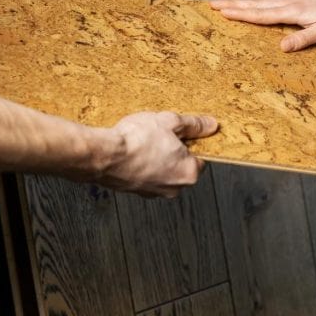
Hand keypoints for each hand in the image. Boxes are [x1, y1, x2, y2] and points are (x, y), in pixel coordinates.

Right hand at [94, 111, 217, 197]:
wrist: (104, 155)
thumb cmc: (137, 140)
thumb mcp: (170, 122)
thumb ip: (194, 125)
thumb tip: (210, 125)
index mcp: (189, 173)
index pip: (201, 157)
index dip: (191, 142)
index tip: (180, 133)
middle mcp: (175, 188)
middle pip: (182, 165)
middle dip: (174, 150)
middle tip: (161, 134)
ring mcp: (154, 192)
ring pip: (163, 171)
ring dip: (157, 157)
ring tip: (144, 140)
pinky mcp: (136, 192)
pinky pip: (146, 175)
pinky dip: (142, 164)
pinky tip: (133, 150)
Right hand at [210, 0, 315, 51]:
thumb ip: (303, 39)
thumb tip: (281, 48)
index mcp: (292, 11)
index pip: (261, 14)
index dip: (240, 14)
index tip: (221, 11)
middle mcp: (288, 3)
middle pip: (255, 4)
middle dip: (233, 3)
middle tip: (211, 3)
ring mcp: (291, 1)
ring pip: (260, 0)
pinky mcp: (295, 1)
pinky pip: (268, 0)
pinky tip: (250, 0)